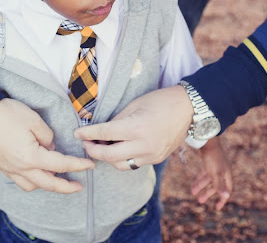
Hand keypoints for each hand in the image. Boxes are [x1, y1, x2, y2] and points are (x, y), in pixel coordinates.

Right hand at [0, 98, 94, 191]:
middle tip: (79, 186)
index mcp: (31, 157)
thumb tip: (51, 147)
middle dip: (66, 187)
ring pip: (32, 186)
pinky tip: (36, 173)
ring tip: (57, 178)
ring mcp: (8, 169)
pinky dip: (31, 181)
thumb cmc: (6, 114)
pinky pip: (19, 181)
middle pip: (48, 184)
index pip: (60, 165)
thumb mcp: (34, 120)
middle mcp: (19, 168)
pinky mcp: (0, 166)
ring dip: (47, 185)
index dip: (78, 165)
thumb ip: (48, 136)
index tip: (90, 165)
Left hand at [74, 85, 193, 169]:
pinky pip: (133, 164)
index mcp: (137, 127)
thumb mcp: (135, 105)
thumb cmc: (161, 101)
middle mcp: (144, 144)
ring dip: (107, 157)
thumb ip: (117, 120)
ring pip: (120, 164)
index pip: (105, 133)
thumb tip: (102, 131)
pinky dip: (122, 159)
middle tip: (85, 144)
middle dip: (92, 150)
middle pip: (109, 155)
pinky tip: (118, 150)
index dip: (88, 134)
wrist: (189, 109)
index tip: (77, 134)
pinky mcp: (156, 159)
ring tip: (101, 147)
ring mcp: (151, 154)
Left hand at [191, 137, 232, 210]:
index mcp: (226, 175)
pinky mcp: (208, 162)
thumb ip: (220, 185)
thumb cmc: (213, 157)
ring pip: (208, 180)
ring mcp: (215, 167)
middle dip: (208, 193)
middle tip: (200, 201)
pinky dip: (199, 179)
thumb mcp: (216, 173)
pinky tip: (193, 184)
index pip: (227, 190)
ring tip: (193, 192)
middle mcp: (222, 171)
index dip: (222, 199)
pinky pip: (204, 174)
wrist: (207, 141)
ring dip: (201, 187)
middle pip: (216, 186)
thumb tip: (226, 196)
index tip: (217, 208)